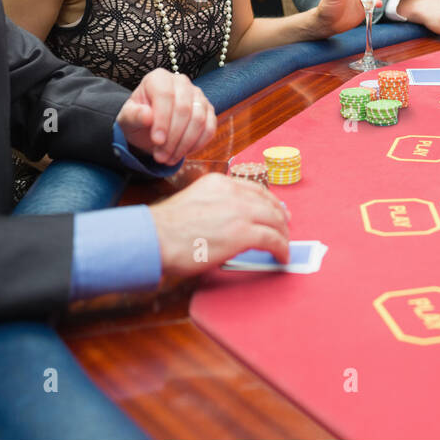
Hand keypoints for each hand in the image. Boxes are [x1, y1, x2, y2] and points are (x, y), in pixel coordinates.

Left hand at [117, 69, 216, 165]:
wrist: (149, 128)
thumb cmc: (138, 120)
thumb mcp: (127, 119)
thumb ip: (133, 115)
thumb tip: (147, 115)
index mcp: (159, 78)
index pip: (165, 96)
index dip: (162, 120)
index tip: (157, 141)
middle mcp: (181, 82)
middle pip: (184, 109)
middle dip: (173, 137)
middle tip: (161, 157)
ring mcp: (198, 95)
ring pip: (199, 120)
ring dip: (184, 144)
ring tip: (169, 158)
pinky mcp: (209, 110)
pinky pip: (209, 128)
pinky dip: (197, 144)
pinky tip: (183, 153)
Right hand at [150, 173, 289, 276]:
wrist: (154, 238)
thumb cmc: (165, 228)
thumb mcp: (193, 201)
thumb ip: (214, 204)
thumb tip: (227, 221)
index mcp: (219, 182)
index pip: (254, 189)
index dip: (270, 201)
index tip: (277, 211)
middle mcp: (232, 193)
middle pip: (268, 203)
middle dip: (280, 218)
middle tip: (286, 230)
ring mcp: (239, 211)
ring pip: (274, 220)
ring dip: (283, 235)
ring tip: (284, 246)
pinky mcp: (242, 233)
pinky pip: (272, 239)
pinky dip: (281, 248)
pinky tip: (282, 256)